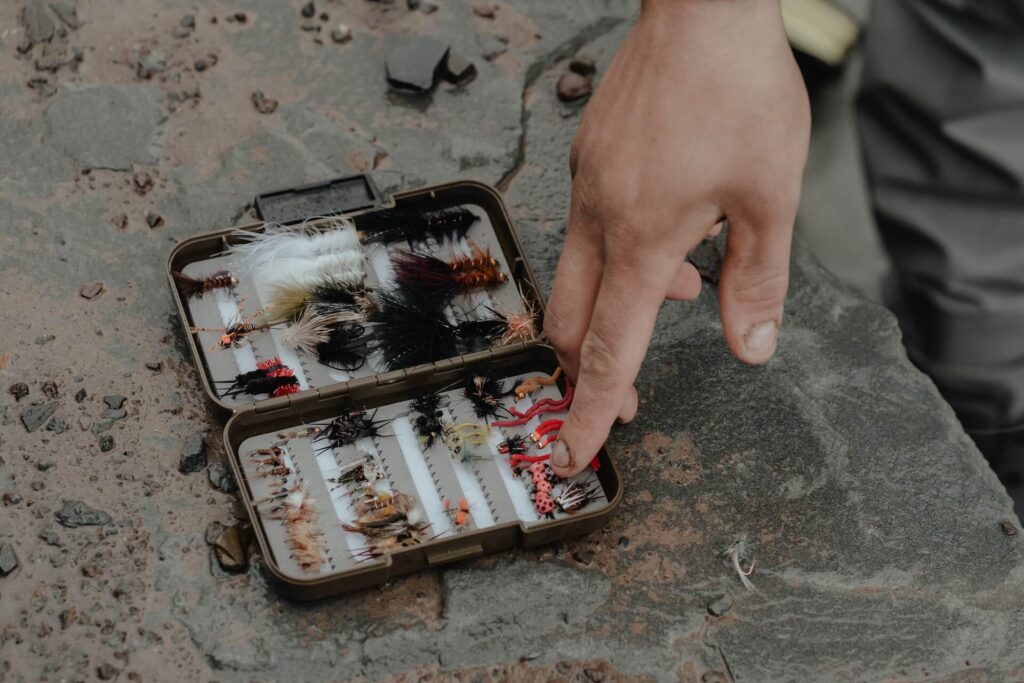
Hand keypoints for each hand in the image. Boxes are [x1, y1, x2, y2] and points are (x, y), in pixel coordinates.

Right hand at [545, 0, 809, 475]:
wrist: (701, 11)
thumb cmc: (735, 89)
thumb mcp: (769, 197)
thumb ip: (756, 282)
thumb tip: (750, 345)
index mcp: (641, 238)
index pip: (610, 347)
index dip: (592, 408)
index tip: (576, 450)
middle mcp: (599, 218)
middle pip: (571, 321)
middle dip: (590, 369)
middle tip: (624, 395)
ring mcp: (586, 187)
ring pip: (578, 275)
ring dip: (617, 305)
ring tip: (681, 288)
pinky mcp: (588, 161)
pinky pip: (588, 230)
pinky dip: (619, 257)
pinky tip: (669, 234)